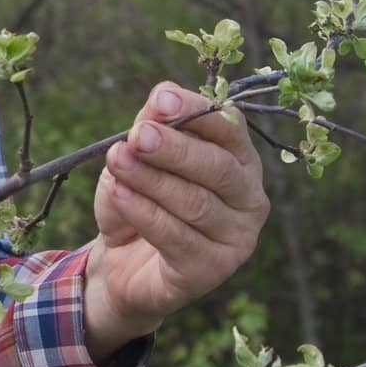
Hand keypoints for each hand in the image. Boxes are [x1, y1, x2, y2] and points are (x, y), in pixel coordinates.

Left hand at [84, 81, 270, 360]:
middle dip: (176, 148)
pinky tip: (120, 194)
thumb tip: (162, 97)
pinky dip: (144, 212)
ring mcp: (237, 237)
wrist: (121, 259)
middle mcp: (248, 197)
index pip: (230, 128)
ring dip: (152, 180)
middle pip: (219, 167)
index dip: (197, 112)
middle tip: (138, 136)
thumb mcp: (138, 155)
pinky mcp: (212, 269)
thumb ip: (151, 125)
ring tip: (117, 162)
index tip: (162, 100)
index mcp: (238, 159)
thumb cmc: (138, 196)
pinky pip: (178, 237)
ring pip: (197, 203)